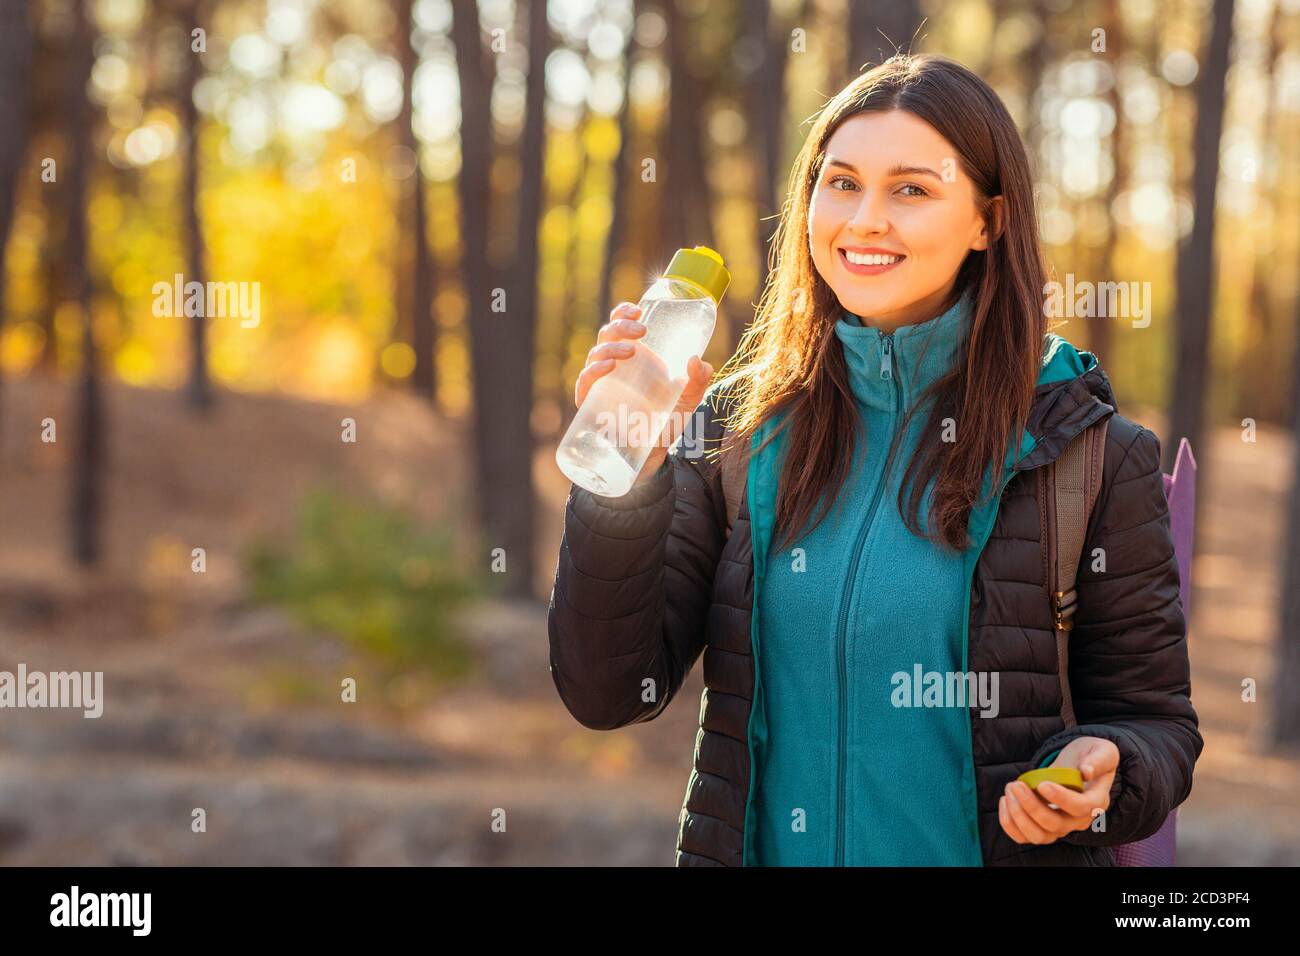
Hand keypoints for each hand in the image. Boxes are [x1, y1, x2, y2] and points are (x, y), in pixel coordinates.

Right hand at [575, 302, 713, 484]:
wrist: (651, 456)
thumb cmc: (667, 423)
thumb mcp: (688, 401)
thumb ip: (698, 382)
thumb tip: (697, 361)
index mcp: (634, 357)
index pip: (621, 326)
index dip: (623, 313)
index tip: (638, 311)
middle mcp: (615, 366)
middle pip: (607, 335)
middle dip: (620, 326)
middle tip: (641, 332)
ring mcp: (601, 384)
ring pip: (596, 353)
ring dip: (610, 347)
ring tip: (630, 352)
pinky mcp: (591, 403)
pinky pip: (585, 381)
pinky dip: (593, 371)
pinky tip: (608, 367)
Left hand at [999, 736, 1119, 844]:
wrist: (1079, 766)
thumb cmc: (1091, 756)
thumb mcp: (1102, 751)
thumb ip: (1098, 759)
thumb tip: (1086, 771)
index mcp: (1096, 801)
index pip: (1081, 808)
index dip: (1061, 799)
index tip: (1042, 784)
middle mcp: (1079, 820)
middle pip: (1055, 825)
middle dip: (1032, 806)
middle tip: (1016, 784)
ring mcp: (1061, 827)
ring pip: (1039, 836)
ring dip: (1018, 816)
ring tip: (1010, 790)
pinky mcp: (1042, 827)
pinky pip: (1024, 837)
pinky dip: (1010, 824)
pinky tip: (1005, 801)